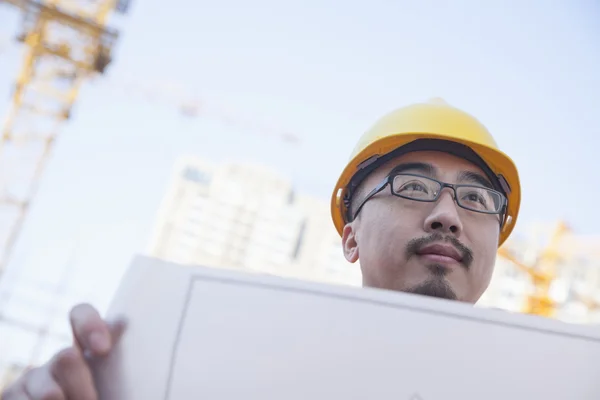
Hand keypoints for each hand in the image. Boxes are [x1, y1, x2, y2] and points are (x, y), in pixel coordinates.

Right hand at [1, 303, 125, 399]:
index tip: (104, 348)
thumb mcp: (128, 385)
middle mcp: (61, 360)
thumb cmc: (117, 395)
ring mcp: (34, 381)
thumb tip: (123, 322)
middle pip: (64, 357)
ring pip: (44, 389)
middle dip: (80, 386)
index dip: (89, 324)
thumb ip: (129, 369)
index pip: (81, 314)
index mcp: (91, 349)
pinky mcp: (14, 397)